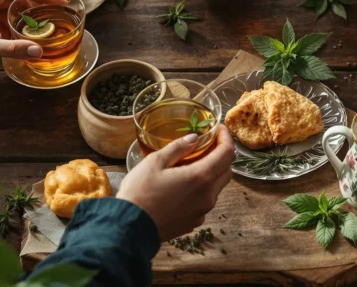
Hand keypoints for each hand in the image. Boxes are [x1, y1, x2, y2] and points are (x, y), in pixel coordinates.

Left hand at [0, 0, 62, 66]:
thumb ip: (13, 48)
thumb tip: (38, 51)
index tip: (60, 2)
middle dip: (38, 7)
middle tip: (56, 16)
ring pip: (13, 8)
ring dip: (26, 18)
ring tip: (42, 28)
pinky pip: (4, 16)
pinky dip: (14, 25)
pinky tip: (20, 38)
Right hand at [117, 126, 235, 241]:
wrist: (129, 228)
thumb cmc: (139, 192)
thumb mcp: (155, 162)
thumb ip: (178, 147)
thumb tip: (194, 138)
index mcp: (201, 177)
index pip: (227, 153)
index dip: (226, 138)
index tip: (219, 129)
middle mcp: (207, 196)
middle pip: (226, 171)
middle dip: (222, 155)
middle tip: (208, 144)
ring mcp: (202, 212)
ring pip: (216, 188)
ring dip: (212, 174)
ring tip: (194, 164)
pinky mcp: (193, 223)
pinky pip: (204, 202)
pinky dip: (201, 190)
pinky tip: (184, 186)